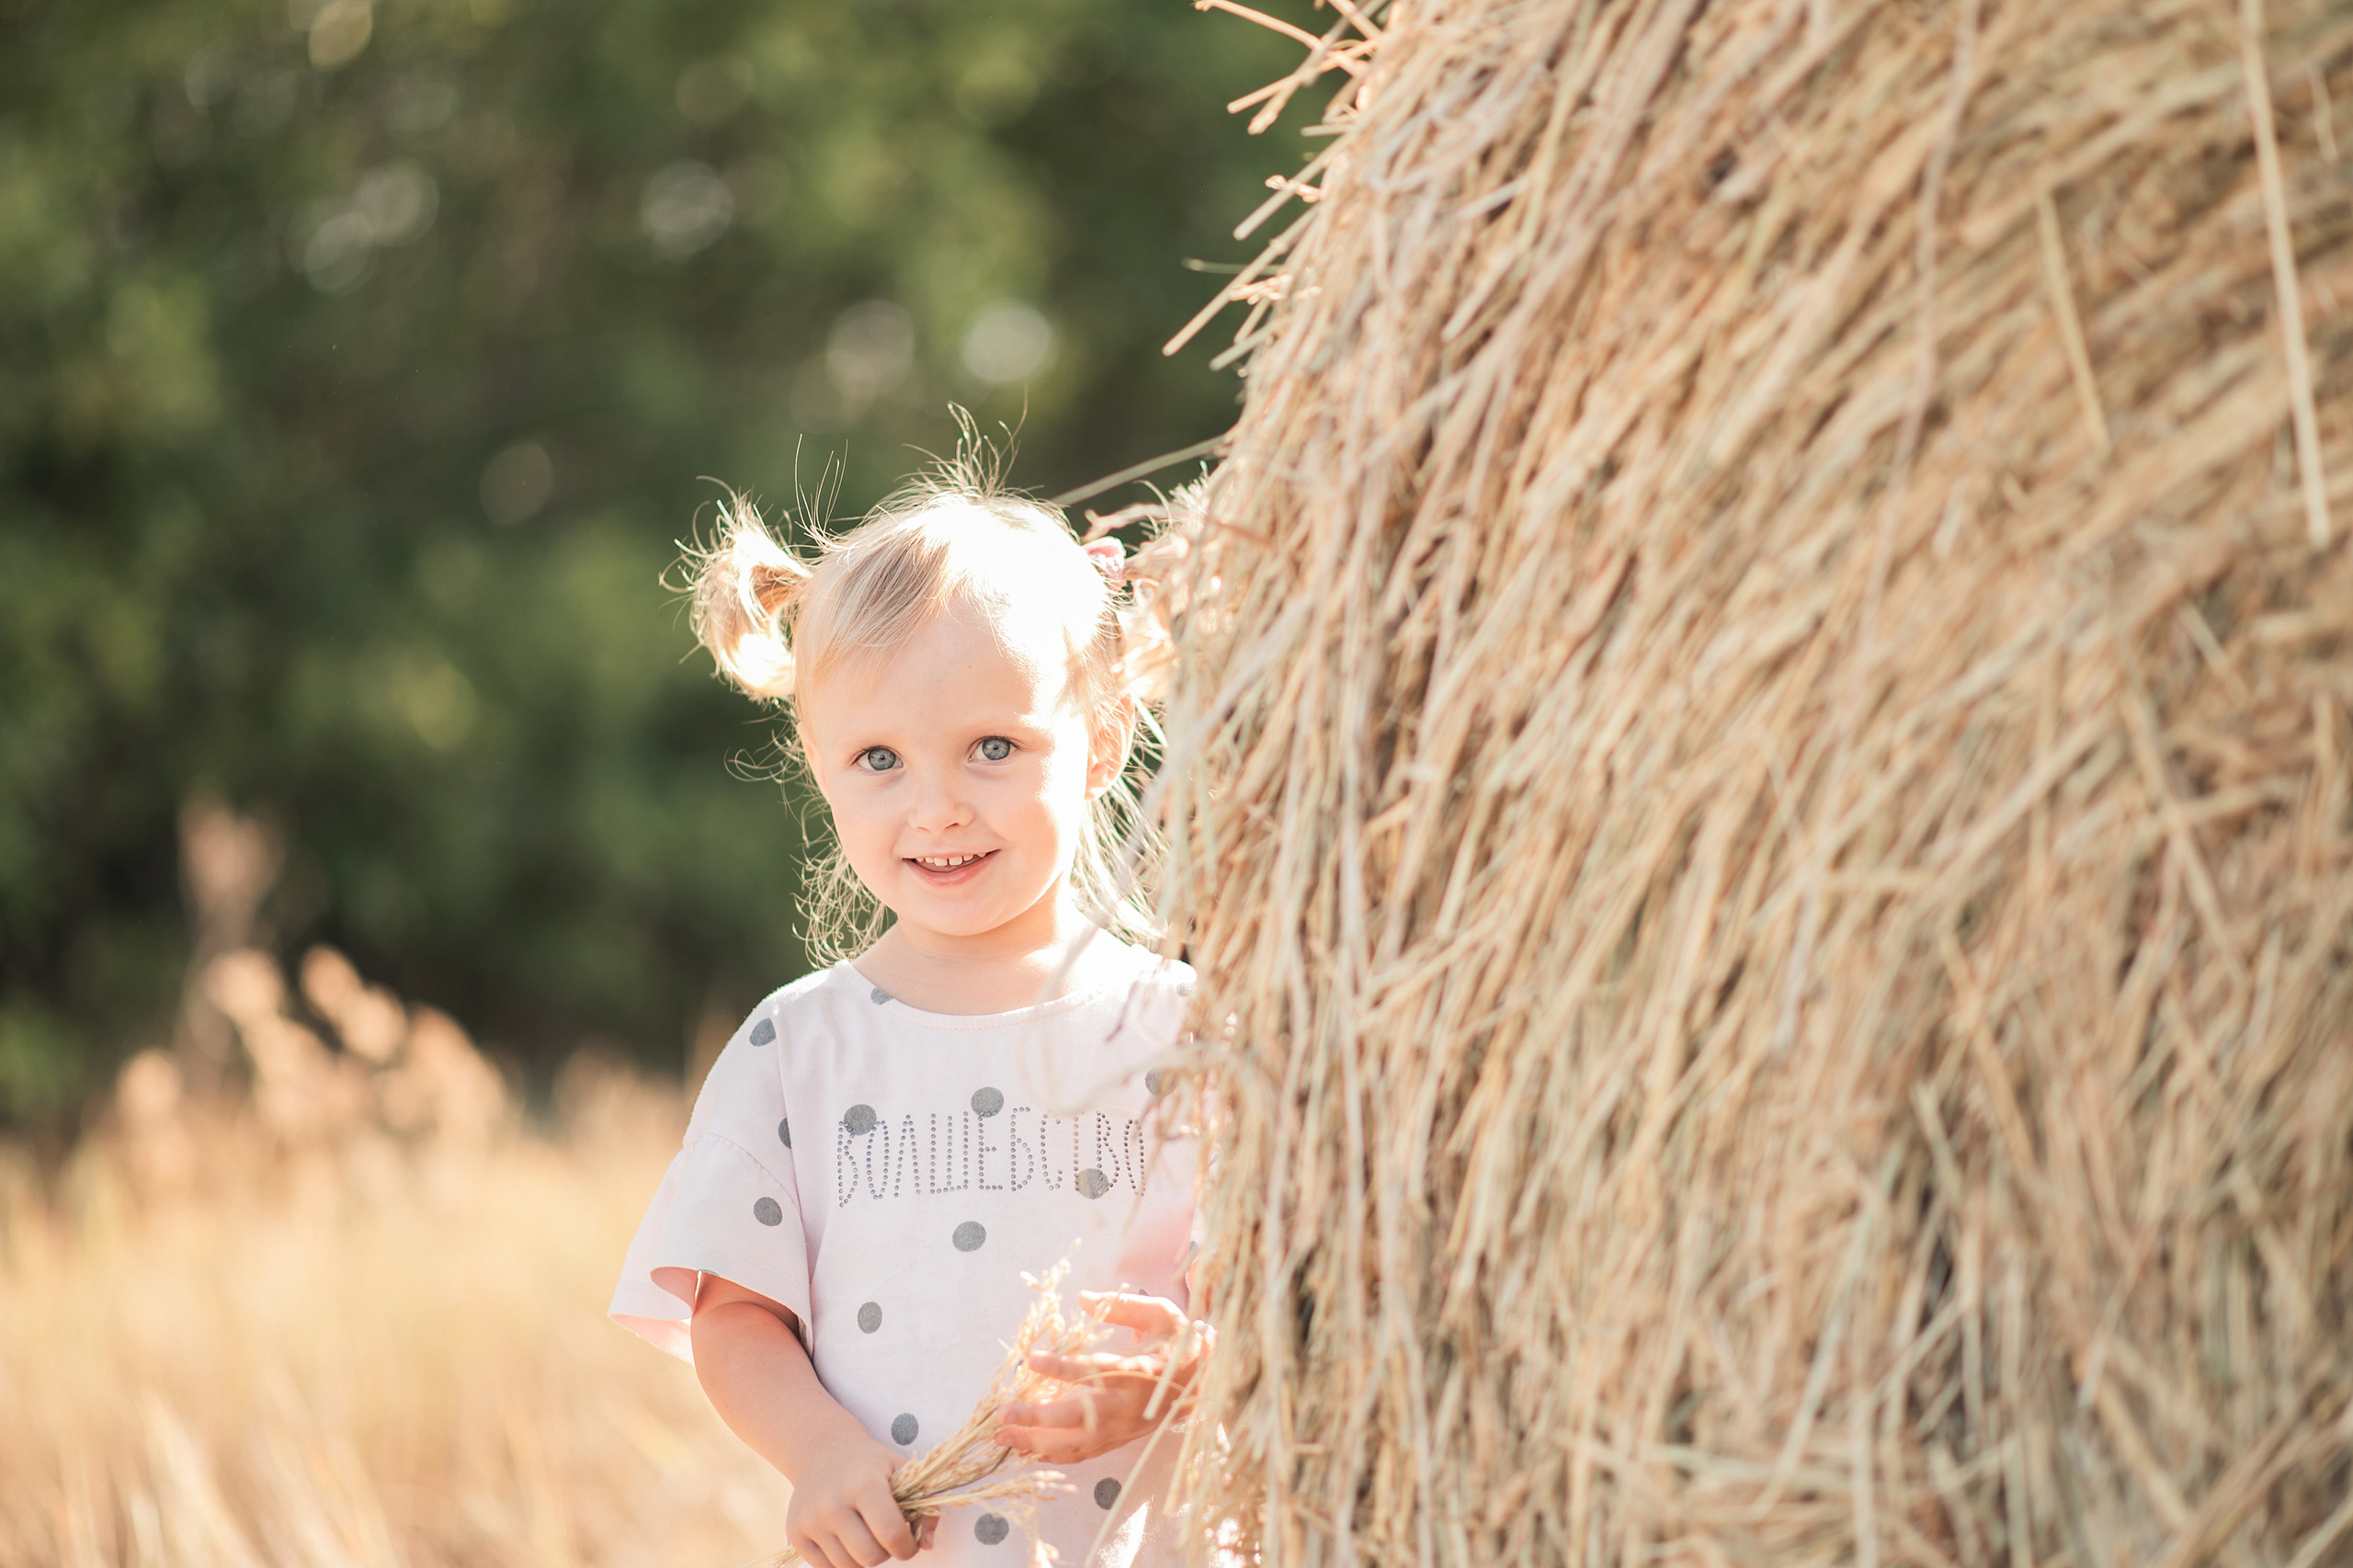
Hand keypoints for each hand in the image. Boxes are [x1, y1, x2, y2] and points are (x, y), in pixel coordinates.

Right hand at [784, 1433, 933, 1567]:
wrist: (822, 1451)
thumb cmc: (869, 1464)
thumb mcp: (901, 1471)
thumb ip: (923, 1507)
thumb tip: (927, 1544)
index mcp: (863, 1484)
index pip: (891, 1534)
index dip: (907, 1547)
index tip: (909, 1543)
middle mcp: (832, 1504)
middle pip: (870, 1557)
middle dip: (886, 1553)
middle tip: (886, 1537)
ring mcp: (810, 1521)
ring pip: (849, 1567)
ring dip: (864, 1558)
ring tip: (866, 1534)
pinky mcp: (796, 1534)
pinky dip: (842, 1560)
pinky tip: (847, 1538)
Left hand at [994, 1292, 1213, 1463]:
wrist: (1203, 1382)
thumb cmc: (1178, 1342)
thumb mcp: (1159, 1313)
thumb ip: (1122, 1307)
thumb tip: (1084, 1297)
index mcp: (1137, 1371)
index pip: (1095, 1371)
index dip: (1062, 1368)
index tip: (1032, 1360)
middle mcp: (1127, 1405)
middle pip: (1079, 1416)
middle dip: (1038, 1418)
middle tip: (1003, 1413)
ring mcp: (1122, 1428)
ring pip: (1076, 1442)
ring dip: (1037, 1443)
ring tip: (1002, 1438)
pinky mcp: (1119, 1440)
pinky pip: (1083, 1454)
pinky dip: (1054, 1456)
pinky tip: (1027, 1452)